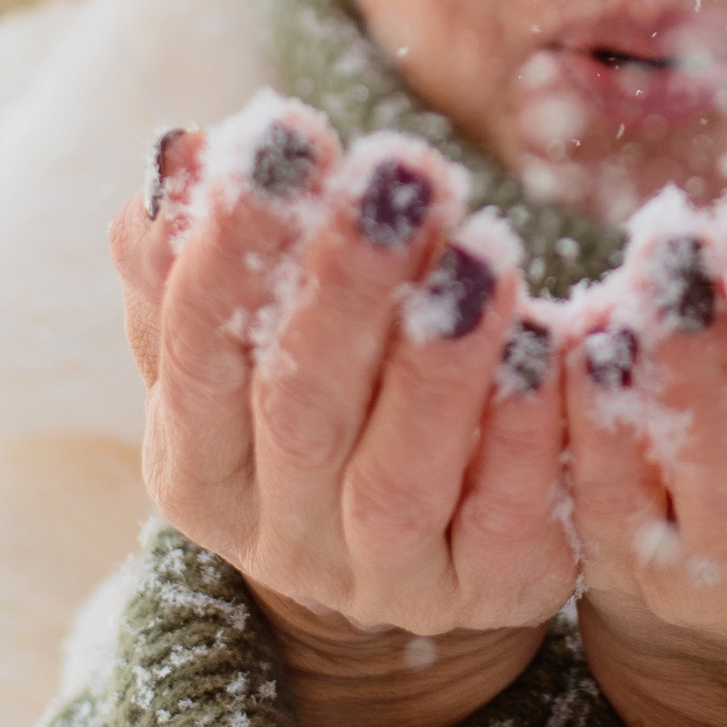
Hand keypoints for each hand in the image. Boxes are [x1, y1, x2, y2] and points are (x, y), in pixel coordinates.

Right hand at [112, 98, 570, 726]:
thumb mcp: (253, 336)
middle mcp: (277, 536)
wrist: (417, 555)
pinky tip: (546, 346)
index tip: (285, 133)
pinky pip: (503, 520)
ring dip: (440, 362)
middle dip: (348, 284)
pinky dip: (520, 434)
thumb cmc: (327, 400)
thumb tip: (180, 156)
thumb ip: (207, 253)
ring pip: (398, 476)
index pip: (197, 349)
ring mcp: (383, 578)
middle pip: (301, 409)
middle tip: (399, 170)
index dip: (236, 244)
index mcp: (197, 463)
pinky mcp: (488, 593)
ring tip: (484, 248)